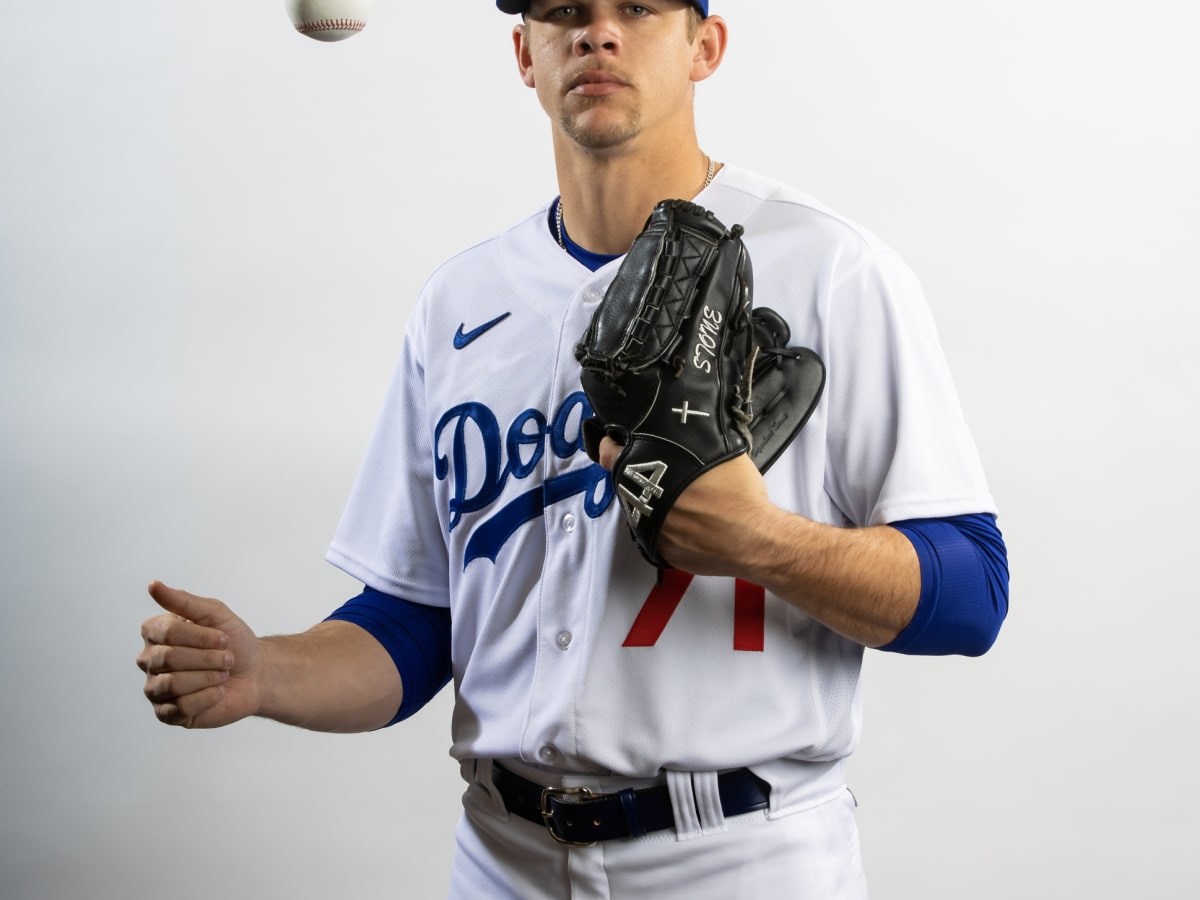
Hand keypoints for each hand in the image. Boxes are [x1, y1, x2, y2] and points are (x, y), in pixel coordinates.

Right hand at [137, 581, 262, 728]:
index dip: (200, 636)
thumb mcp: (215, 614)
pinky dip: (208, 697)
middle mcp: (149, 661)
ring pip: (172, 684)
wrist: (256, 674)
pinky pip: (181, 708)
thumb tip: (153, 585)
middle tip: (227, 658)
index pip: (166, 632)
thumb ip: (183, 601)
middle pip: (168, 658)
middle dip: (207, 658)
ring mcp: (155, 689)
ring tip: (223, 674)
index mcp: (156, 633)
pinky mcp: (167, 714)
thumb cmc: (234, 641)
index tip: (224, 637)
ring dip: (208, 677)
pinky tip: (217, 692)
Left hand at [598, 437, 771, 575]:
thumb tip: (679, 435)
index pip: (609, 453)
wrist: (753, 539)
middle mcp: (640, 501)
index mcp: (646, 471)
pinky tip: (692, 521)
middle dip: (639, 476)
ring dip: (654, 502)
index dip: (613, 446)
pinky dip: (668, 527)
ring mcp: (648, 529)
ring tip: (687, 501)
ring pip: (640, 510)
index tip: (615, 443)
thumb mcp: (715, 449)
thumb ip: (686, 442)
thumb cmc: (739, 496)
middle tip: (664, 473)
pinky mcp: (660, 551)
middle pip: (626, 483)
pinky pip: (656, 533)